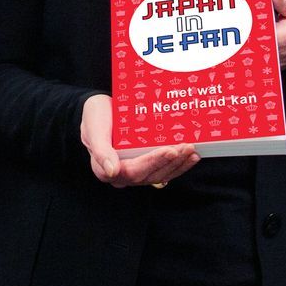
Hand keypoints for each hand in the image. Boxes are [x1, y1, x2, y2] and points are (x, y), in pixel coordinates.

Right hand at [80, 93, 200, 189]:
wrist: (100, 111)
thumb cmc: (95, 117)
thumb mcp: (94, 129)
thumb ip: (101, 151)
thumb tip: (112, 172)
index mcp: (106, 169)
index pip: (133, 170)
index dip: (153, 162)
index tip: (170, 150)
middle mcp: (122, 174)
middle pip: (150, 175)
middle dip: (171, 162)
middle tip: (187, 147)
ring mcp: (135, 171)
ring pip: (160, 174)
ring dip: (178, 164)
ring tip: (192, 151)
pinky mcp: (146, 165)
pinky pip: (163, 169)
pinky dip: (179, 164)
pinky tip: (191, 156)